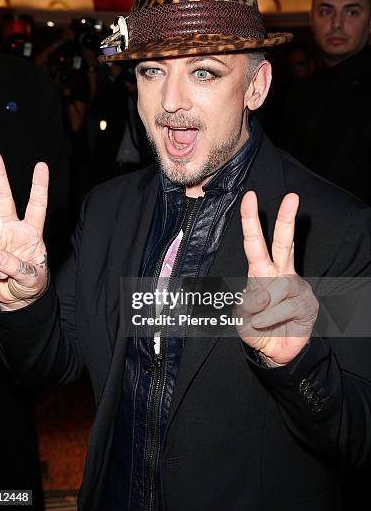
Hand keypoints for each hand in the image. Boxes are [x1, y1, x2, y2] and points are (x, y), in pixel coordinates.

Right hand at [0, 152, 48, 309]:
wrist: (17, 299)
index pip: (37, 205)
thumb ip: (18, 268)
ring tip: (1, 274)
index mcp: (32, 231)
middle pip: (4, 200)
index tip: (41, 166)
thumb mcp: (33, 278)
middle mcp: (13, 229)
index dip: (39, 186)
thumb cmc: (32, 284)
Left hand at [236, 191, 318, 365]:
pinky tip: (268, 324)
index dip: (251, 220)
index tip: (250, 197)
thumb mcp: (240, 315)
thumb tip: (262, 294)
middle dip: (286, 219)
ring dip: (263, 308)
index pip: (255, 242)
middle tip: (291, 197)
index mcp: (261, 271)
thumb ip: (246, 303)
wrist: (273, 352)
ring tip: (260, 320)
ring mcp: (296, 286)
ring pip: (279, 286)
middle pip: (284, 242)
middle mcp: (280, 273)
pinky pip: (286, 306)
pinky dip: (271, 318)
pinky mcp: (307, 303)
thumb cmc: (255, 327)